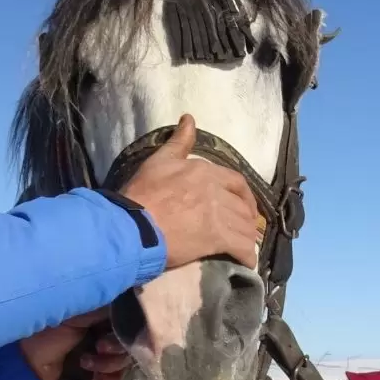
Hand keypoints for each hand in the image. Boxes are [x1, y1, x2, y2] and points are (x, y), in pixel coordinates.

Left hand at [18, 308, 131, 379]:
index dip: (132, 328)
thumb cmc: (50, 327)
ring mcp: (105, 354)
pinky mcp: (99, 374)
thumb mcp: (79, 310)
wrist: (29, 359)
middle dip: (118, 348)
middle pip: (132, 342)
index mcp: (105, 314)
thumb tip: (131, 300)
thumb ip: (105, 306)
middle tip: (100, 347)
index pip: (131, 320)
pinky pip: (117, 379)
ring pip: (125, 361)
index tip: (123, 332)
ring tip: (86, 363)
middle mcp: (108, 332)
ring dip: (110, 364)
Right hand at [119, 114, 259, 269]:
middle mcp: (216, 191)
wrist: (132, 225)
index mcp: (205, 172)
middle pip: (243, 206)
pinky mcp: (216, 239)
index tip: (243, 206)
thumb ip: (178, 142)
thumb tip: (189, 118)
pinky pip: (242, 248)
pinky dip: (247, 255)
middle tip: (244, 230)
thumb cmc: (141, 193)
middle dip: (247, 219)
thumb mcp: (159, 161)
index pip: (237, 182)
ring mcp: (218, 215)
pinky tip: (246, 261)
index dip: (244, 196)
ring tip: (245, 246)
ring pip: (245, 227)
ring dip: (248, 238)